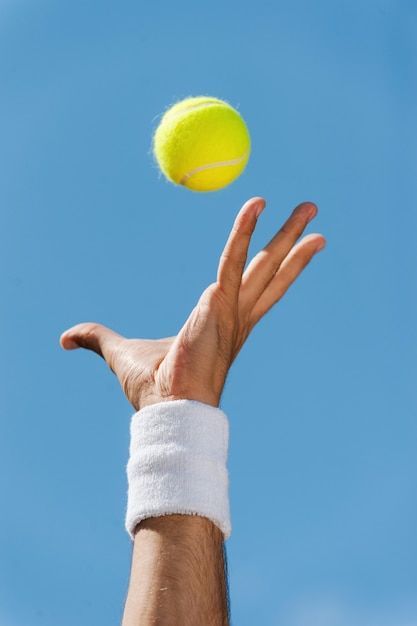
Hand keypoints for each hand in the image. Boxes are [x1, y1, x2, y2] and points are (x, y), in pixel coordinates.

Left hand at [60, 197, 324, 409]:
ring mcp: (234, 310)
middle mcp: (238, 315)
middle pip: (272, 269)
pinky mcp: (220, 305)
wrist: (165, 409)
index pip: (256, 285)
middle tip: (312, 210)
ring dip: (289, 233)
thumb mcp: (119, 353)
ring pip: (267, 263)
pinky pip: (234, 260)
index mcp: (225, 323)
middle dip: (294, 241)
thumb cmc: (151, 388)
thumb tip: (64, 338)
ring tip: (312, 205)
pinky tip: (256, 204)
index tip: (287, 244)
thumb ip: (96, 337)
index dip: (274, 264)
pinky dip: (245, 231)